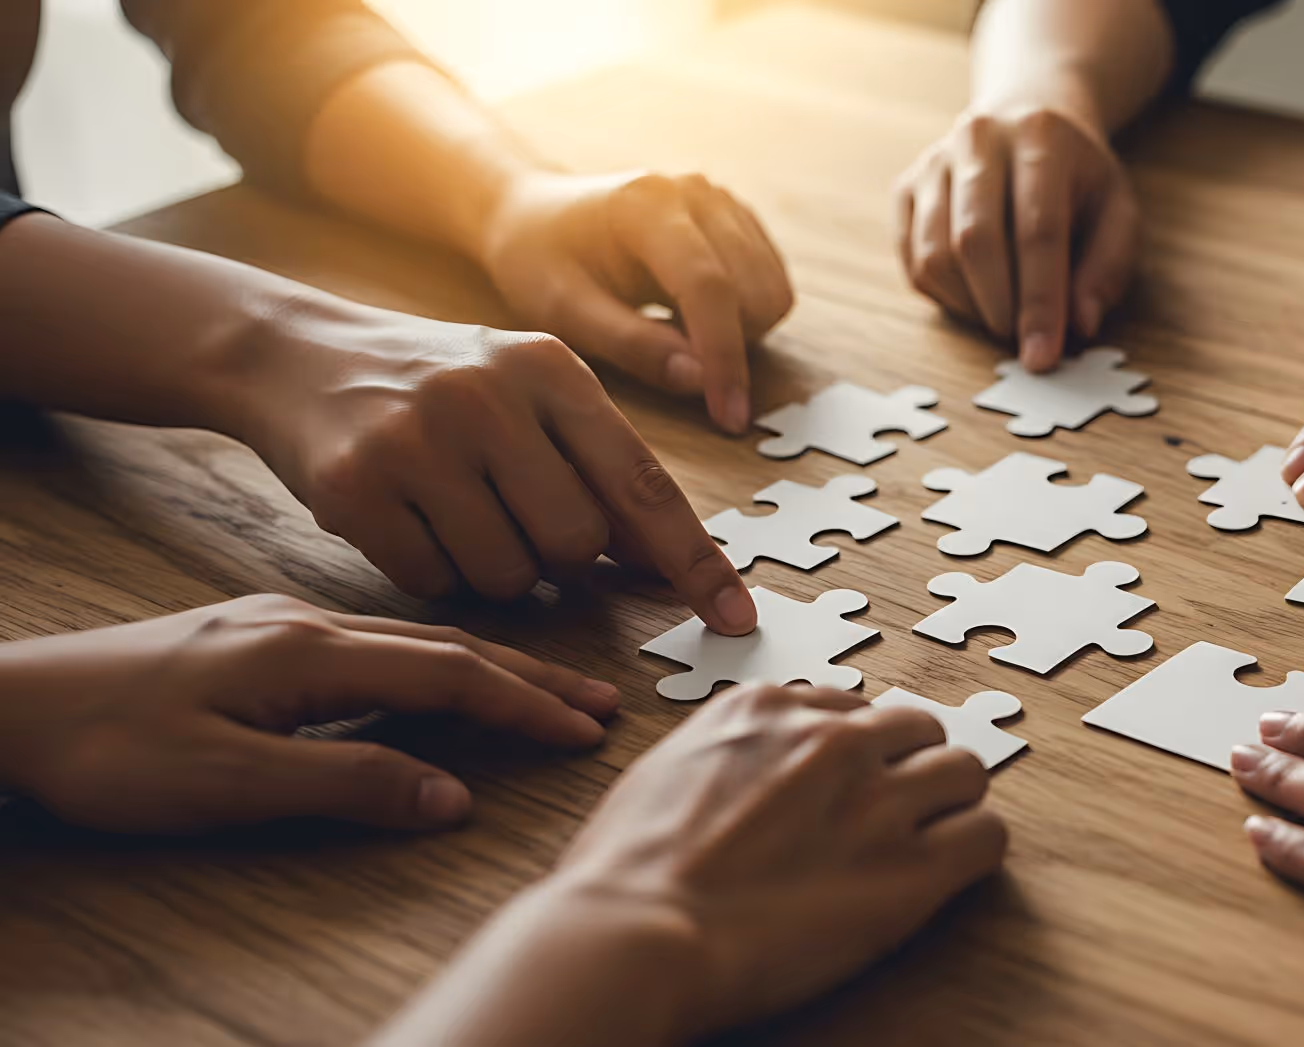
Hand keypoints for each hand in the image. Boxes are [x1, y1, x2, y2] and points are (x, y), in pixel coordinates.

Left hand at [0, 595, 615, 833]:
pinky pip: (378, 644)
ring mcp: (283, 625)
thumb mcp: (226, 783)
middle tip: (600, 702)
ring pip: (412, 642)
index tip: (585, 730)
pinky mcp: (260, 638)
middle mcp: (307, 624)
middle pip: (445, 646)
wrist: (11, 704)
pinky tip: (445, 675)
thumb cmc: (109, 748)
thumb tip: (452, 798)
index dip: (522, 704)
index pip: (447, 673)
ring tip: (547, 690)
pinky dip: (437, 661)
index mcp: (308, 650)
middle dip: (530, 675)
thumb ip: (344, 784)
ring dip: (489, 666)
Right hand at [228, 292, 754, 631]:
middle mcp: (489, 396)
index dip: (694, 560)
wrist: (294, 353)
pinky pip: (434, 582)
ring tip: (455, 510)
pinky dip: (432, 571)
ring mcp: (418, 439)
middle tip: (513, 516)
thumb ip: (600, 466)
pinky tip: (407, 518)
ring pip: (509, 576)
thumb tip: (675, 565)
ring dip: (494, 569)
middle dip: (559, 556)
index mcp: (551, 369)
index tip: (736, 618)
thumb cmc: (438, 388)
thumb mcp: (526, 394)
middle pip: (577, 544)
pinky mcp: (356, 486)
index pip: (643, 483)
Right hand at [373, 684, 1007, 1045]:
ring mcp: (878, 800)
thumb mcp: (666, 768)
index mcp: (770, 707)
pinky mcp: (912, 870)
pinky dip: (974, 851)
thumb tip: (744, 768)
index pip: (849, 707)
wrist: (633, 932)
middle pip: (917, 727)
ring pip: (965, 771)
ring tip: (928, 843)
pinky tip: (947, 874)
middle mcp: (833, 738)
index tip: (843, 786)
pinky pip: (987, 836)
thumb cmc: (624, 871)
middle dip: (909, 766)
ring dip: (950, 805)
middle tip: (893, 814)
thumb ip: (725, 751)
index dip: (852, 752)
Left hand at [479, 171, 793, 432]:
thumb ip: (634, 345)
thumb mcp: (565, 311)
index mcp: (646, 207)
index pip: (709, 287)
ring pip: (773, 290)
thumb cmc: (538, 261)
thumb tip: (700, 380)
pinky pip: (772, 281)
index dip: (724, 358)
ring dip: (741, 332)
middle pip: (754, 292)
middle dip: (730, 348)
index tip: (729, 416)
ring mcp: (722, 201)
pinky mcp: (737, 217)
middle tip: (671, 357)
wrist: (534, 214)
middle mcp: (696, 195)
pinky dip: (746, 315)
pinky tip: (692, 314)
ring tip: (677, 332)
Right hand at [896, 105, 1136, 370]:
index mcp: (1040, 136)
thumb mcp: (1118, 211)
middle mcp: (978, 139)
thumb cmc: (1077, 178)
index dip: (1040, 301)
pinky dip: (944, 296)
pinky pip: (912, 259)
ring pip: (934, 255)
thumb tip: (1081, 324)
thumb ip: (1109, 267)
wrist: (1026, 119)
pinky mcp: (905, 187)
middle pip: (975, 240)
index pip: (1037, 230)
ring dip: (969, 307)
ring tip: (1002, 318)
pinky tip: (975, 299)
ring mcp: (933, 162)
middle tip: (1020, 343)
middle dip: (999, 308)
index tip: (1043, 356)